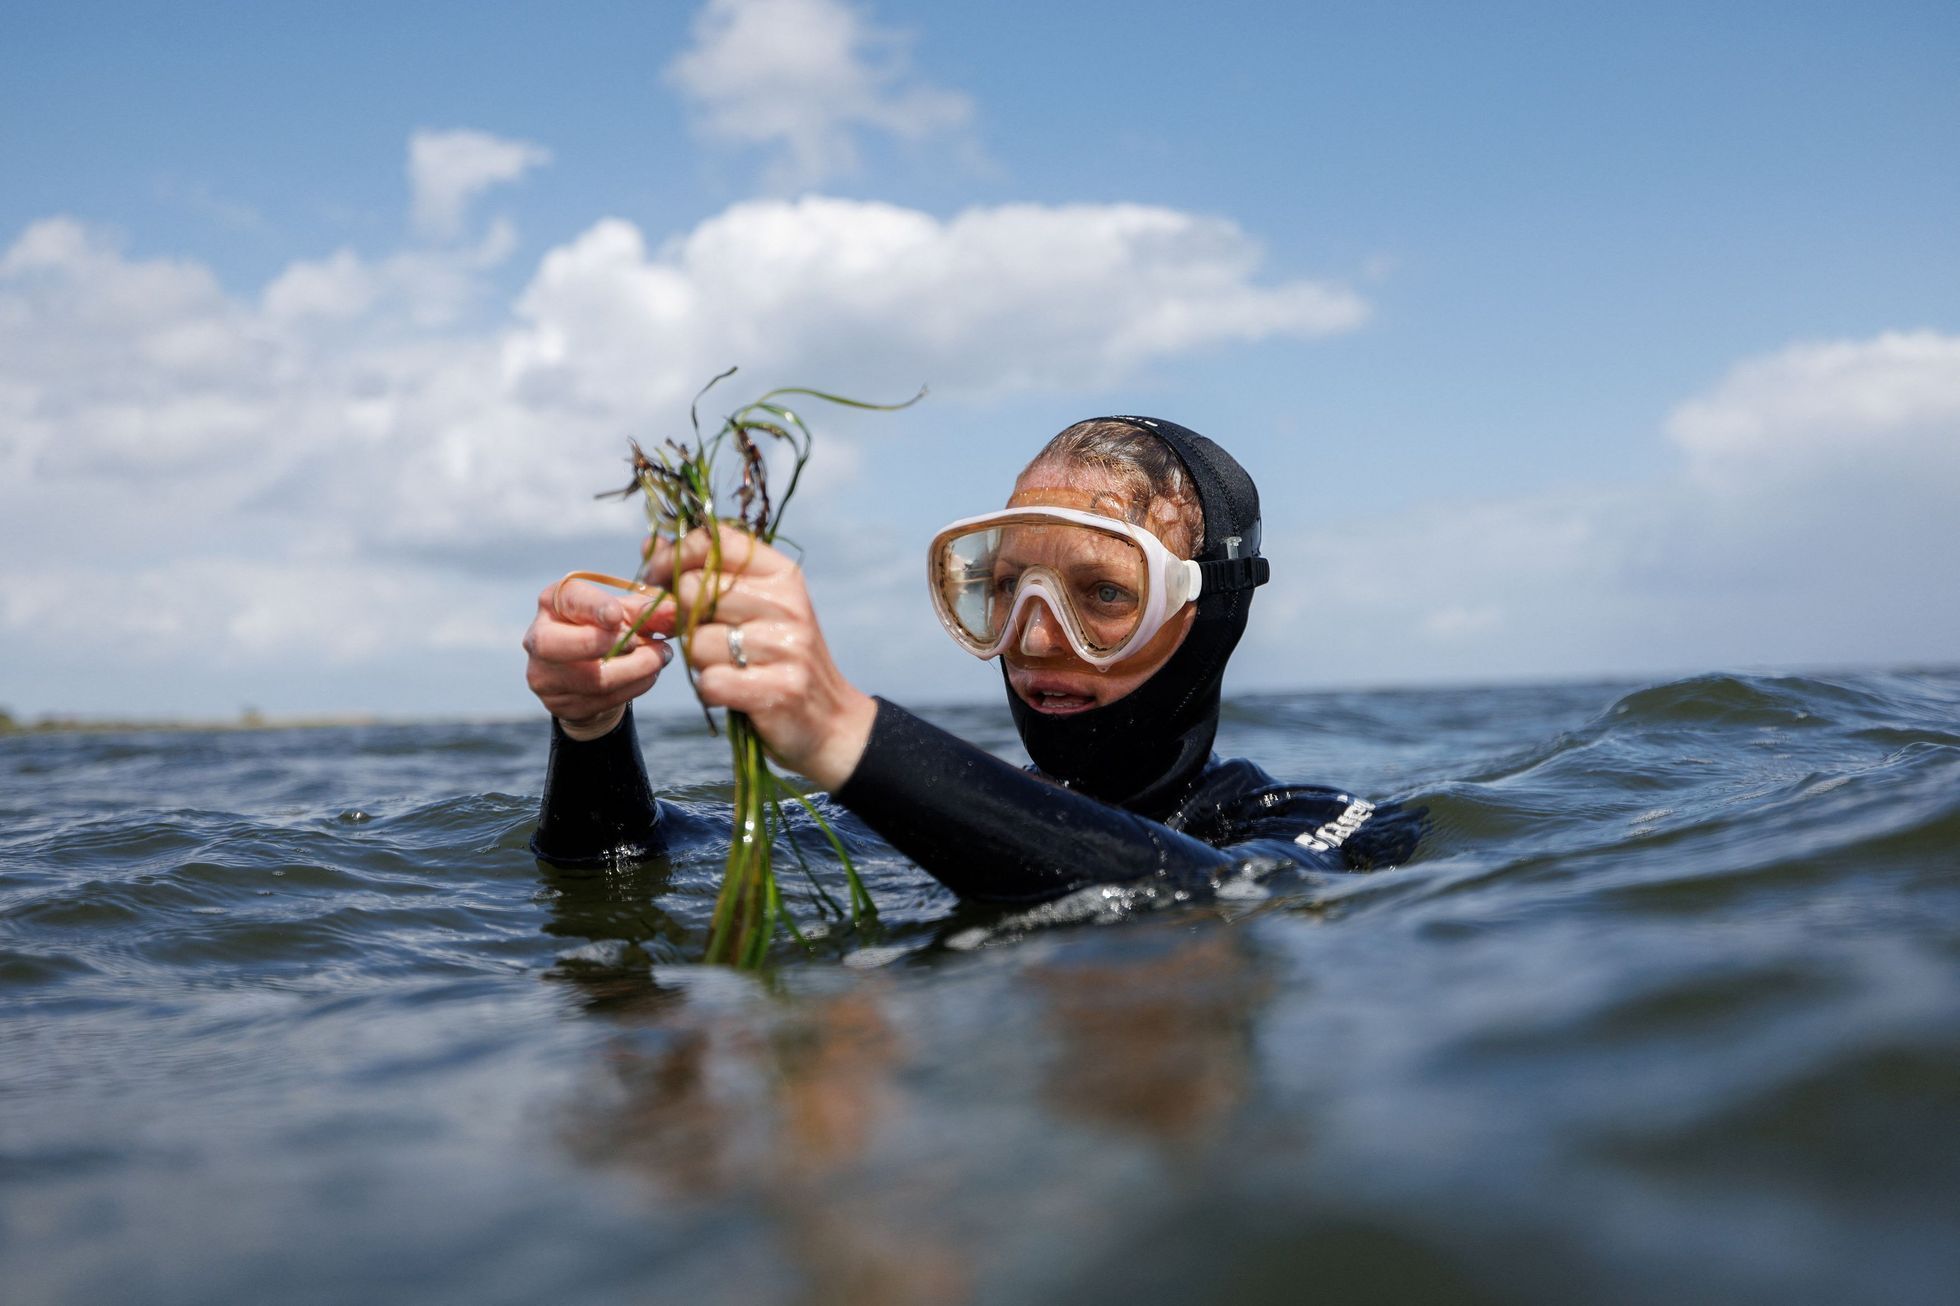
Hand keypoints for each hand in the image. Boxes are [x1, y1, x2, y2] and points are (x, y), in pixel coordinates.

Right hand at [523, 578, 674, 739]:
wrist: (589, 672)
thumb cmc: (607, 630)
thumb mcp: (625, 613)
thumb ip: (648, 611)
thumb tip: (674, 611)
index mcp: (553, 603)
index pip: (569, 601)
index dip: (592, 608)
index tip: (616, 615)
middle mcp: (539, 638)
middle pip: (559, 644)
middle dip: (607, 644)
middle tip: (644, 642)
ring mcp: (544, 675)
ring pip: (592, 679)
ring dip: (637, 669)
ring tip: (661, 657)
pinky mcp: (558, 704)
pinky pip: (603, 700)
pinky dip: (635, 686)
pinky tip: (649, 675)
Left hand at [654, 525, 875, 789]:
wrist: (831, 721)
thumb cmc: (778, 659)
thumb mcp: (754, 608)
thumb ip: (706, 576)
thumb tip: (650, 544)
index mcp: (783, 576)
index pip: (715, 542)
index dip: (673, 556)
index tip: (657, 579)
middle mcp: (787, 605)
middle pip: (693, 590)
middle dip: (681, 617)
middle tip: (699, 636)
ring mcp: (785, 648)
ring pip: (696, 641)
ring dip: (699, 661)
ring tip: (728, 668)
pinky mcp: (777, 690)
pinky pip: (709, 682)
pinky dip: (712, 691)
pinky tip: (733, 692)